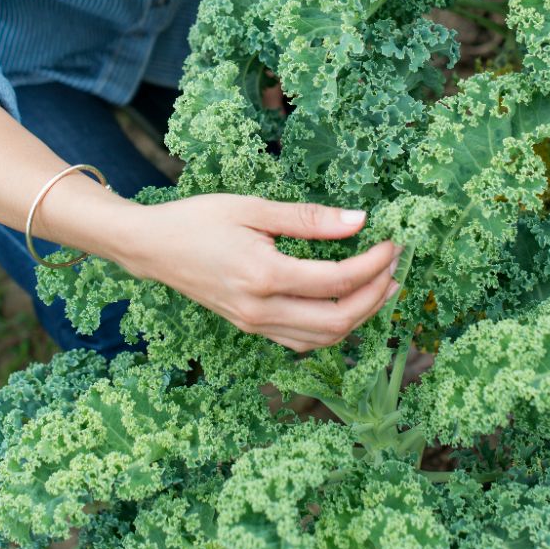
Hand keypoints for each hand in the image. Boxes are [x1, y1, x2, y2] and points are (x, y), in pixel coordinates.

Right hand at [126, 194, 400, 352]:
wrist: (152, 247)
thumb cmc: (199, 219)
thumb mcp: (254, 207)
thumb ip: (308, 218)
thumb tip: (360, 220)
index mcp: (263, 276)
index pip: (336, 281)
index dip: (373, 265)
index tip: (393, 243)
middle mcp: (260, 310)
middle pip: (338, 320)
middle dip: (376, 296)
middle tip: (397, 267)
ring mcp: (254, 325)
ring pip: (324, 339)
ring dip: (360, 316)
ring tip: (383, 286)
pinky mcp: (250, 328)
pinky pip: (303, 341)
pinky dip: (334, 327)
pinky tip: (347, 303)